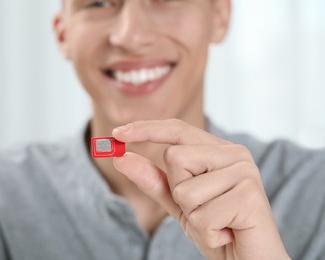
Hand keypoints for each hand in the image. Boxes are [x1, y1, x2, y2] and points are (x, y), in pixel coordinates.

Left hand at [112, 119, 289, 259]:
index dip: (146, 129)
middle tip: (204, 210)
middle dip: (179, 192)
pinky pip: (202, 215)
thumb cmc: (217, 229)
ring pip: (185, 189)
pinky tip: (227, 233)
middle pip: (175, 157)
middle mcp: (235, 154)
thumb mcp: (178, 203)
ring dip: (193, 216)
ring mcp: (245, 172)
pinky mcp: (250, 196)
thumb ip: (153, 179)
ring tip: (218, 223)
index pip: (177, 129)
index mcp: (219, 150)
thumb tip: (122, 158)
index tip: (116, 133)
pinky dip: (207, 233)